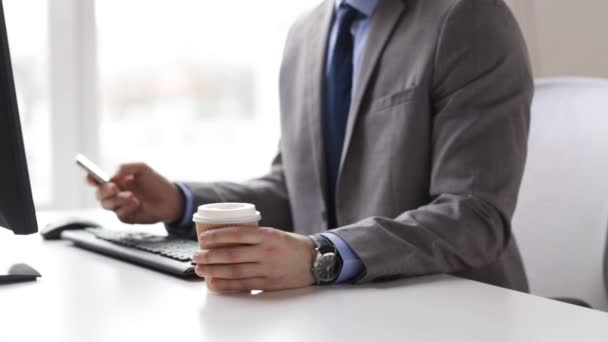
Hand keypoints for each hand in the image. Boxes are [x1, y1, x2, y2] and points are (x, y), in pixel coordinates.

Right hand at [86, 163, 183, 223]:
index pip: (96, 180)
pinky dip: (127, 208)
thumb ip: (126, 167)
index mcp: (115, 181)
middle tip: (114, 188)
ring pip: (106, 205)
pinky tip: (137, 204)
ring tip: (133, 197)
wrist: (170, 199)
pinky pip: (119, 214)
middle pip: (98, 194)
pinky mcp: (126, 217)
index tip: (91, 178)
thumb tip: (112, 176)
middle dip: (104, 191)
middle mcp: (114, 194)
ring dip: (118, 200)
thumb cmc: (155, 182)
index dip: (90, 179)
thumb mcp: (142, 168)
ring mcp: (119, 206)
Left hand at [193, 227, 315, 290]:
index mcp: (268, 235)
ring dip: (214, 270)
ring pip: (235, 270)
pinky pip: (244, 284)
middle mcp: (267, 252)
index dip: (217, 236)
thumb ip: (255, 236)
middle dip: (210, 256)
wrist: (316, 261)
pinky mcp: (269, 283)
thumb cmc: (292, 245)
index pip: (237, 233)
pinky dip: (226, 284)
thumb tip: (227, 239)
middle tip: (196, 255)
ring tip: (200, 269)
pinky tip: (214, 282)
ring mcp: (268, 269)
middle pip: (232, 254)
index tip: (203, 238)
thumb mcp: (275, 234)